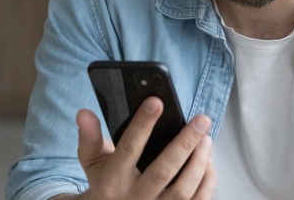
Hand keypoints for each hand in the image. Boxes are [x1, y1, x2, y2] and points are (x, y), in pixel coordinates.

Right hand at [75, 97, 216, 199]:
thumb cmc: (106, 185)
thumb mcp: (93, 163)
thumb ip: (89, 137)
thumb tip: (84, 113)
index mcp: (111, 182)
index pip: (128, 149)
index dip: (142, 125)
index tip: (156, 102)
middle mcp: (133, 199)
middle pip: (163, 170)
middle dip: (185, 143)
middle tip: (202, 119)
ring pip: (182, 190)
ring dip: (198, 162)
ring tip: (206, 139)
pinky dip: (206, 182)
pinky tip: (209, 163)